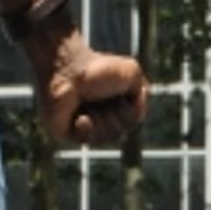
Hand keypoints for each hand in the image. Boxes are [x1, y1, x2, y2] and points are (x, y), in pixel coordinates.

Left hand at [28, 30, 147, 147]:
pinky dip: (87, 128)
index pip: (133, 122)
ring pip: (105, 138)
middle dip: (116, 116)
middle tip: (103, 98)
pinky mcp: (67, 132)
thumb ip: (143, 94)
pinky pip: (86, 141)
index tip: (122, 91)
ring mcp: (83, 125)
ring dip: (102, 119)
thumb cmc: (98, 68)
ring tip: (88, 104)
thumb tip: (138, 115)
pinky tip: (80, 117)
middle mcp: (101, 116)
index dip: (131, 110)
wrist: (69, 70)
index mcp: (115, 103)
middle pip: (121, 133)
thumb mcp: (132, 72)